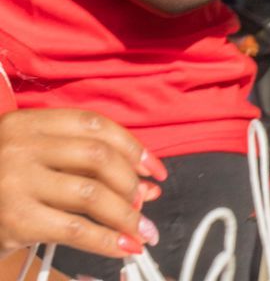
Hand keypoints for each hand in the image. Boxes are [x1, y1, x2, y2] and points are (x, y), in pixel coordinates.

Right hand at [0, 108, 163, 256]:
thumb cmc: (4, 185)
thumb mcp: (34, 160)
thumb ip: (84, 166)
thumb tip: (147, 186)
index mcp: (28, 124)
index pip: (96, 126)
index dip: (133, 148)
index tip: (154, 170)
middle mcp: (20, 147)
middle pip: (98, 158)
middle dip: (131, 184)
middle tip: (145, 204)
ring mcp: (15, 182)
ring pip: (92, 194)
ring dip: (126, 215)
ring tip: (140, 230)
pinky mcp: (15, 219)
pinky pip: (75, 229)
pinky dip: (107, 240)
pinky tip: (124, 246)